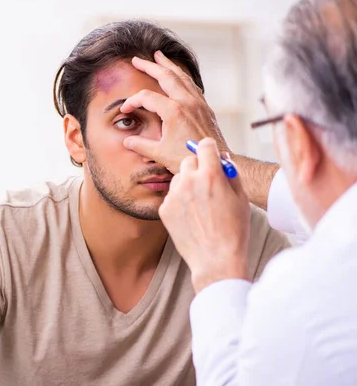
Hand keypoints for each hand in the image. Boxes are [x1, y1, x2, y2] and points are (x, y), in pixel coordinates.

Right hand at [121, 51, 229, 173]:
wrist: (216, 160)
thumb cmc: (188, 158)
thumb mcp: (159, 154)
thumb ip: (141, 146)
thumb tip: (126, 142)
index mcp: (173, 111)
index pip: (146, 98)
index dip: (132, 101)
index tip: (125, 110)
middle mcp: (187, 102)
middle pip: (166, 76)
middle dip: (150, 66)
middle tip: (137, 59)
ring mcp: (198, 103)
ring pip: (181, 77)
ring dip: (168, 65)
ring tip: (159, 56)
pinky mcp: (204, 107)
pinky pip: (191, 85)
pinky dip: (182, 76)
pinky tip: (178, 76)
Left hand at [159, 138, 250, 292]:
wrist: (215, 259)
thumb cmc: (233, 230)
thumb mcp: (241, 198)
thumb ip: (231, 173)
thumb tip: (222, 159)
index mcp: (211, 175)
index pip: (204, 145)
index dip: (210, 149)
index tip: (211, 154)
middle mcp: (188, 181)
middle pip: (188, 160)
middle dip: (198, 167)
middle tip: (207, 183)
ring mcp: (173, 195)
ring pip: (178, 178)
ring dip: (187, 184)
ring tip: (201, 204)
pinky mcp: (164, 209)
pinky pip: (171, 196)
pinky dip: (180, 201)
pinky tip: (192, 216)